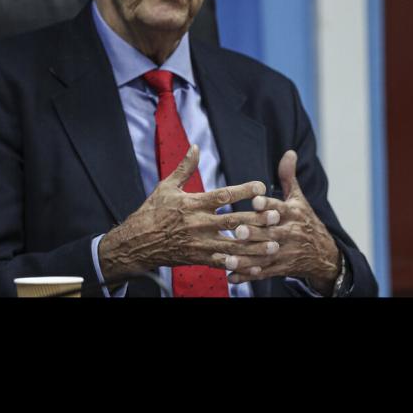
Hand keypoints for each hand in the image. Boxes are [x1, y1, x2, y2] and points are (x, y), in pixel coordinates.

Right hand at [98, 145, 279, 282]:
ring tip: (274, 245)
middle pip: (232, 221)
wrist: (137, 242)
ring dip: (254, 246)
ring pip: (232, 245)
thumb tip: (195, 147)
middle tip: (276, 216)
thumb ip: (184, 168)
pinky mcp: (198, 258)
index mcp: (193, 204)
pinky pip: (222, 262)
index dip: (243, 191)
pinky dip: (239, 265)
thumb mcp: (166, 187)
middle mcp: (198, 224)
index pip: (222, 195)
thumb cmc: (153, 211)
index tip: (262, 187)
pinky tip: (256, 265)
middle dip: (256, 219)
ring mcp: (199, 243)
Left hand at [226, 150, 341, 292]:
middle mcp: (291, 233)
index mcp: (293, 214)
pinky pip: (263, 272)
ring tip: (228, 259)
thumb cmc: (306, 222)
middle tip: (238, 230)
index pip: (280, 208)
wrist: (323, 254)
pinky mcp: (281, 268)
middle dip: (255, 233)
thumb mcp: (299, 200)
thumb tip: (289, 152)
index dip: (269, 204)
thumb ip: (289, 177)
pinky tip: (231, 277)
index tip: (256, 200)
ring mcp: (286, 252)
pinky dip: (247, 275)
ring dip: (246, 258)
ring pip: (265, 255)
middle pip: (271, 233)